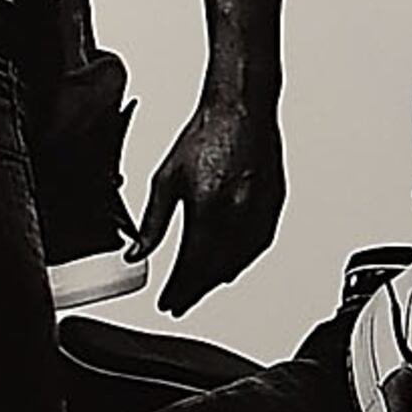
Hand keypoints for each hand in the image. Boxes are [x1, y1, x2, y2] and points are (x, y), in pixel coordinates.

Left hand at [141, 85, 283, 317]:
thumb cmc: (205, 136)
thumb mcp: (166, 179)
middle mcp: (238, 213)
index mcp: (209, 207)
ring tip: (200, 287)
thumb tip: (137, 253)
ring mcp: (260, 211)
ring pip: (240, 262)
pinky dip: (242, 261)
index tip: (167, 302)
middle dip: (196, 290)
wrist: (241, 109)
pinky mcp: (274, 205)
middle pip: (216, 270)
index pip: (192, 265)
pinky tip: (229, 265)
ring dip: (218, 279)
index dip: (178, 289)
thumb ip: (152, 223)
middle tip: (180, 302)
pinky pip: (258, 246)